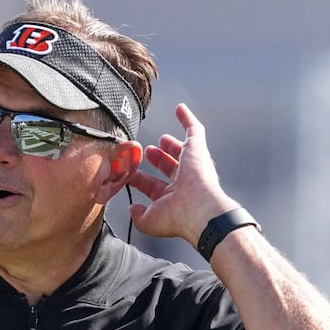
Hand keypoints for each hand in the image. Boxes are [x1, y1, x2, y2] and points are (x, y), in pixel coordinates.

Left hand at [128, 103, 238, 245]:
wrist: (199, 209)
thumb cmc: (178, 217)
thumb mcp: (150, 221)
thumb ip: (139, 216)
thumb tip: (133, 209)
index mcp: (173, 199)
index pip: (154, 187)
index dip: (141, 180)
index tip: (129, 175)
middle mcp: (185, 182)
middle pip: (169, 167)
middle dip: (159, 160)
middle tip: (148, 152)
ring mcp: (192, 165)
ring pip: (182, 150)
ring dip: (172, 144)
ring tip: (162, 138)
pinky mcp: (197, 149)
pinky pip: (194, 129)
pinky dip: (187, 118)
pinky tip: (180, 109)